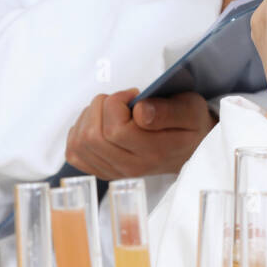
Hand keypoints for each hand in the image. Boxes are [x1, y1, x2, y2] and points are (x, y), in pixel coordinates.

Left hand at [65, 88, 217, 179]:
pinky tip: (99, 122)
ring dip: (89, 117)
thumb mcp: (190, 110)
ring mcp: (115, 171)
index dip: (117, 103)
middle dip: (100, 107)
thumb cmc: (190, 125)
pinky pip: (75, 153)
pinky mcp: (102, 169)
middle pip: (93, 137)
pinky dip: (80, 131)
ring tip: (111, 110)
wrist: (191, 147)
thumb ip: (167, 110)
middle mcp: (131, 167)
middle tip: (121, 100)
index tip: (133, 95)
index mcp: (153, 152)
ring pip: (81, 143)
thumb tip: (139, 111)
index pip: (115, 131)